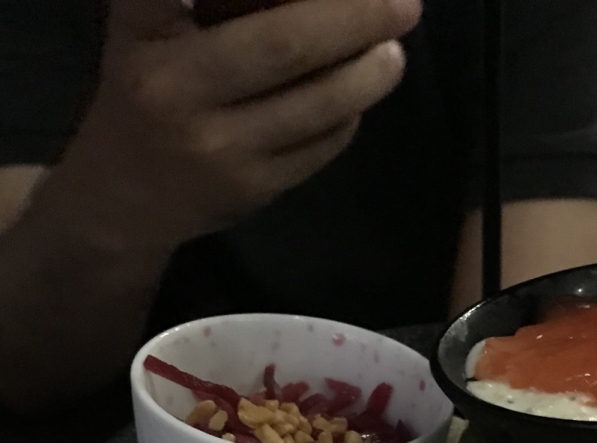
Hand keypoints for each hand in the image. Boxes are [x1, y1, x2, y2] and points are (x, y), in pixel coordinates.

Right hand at [54, 0, 420, 251]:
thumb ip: (195, 0)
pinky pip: (319, 147)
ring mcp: (220, 149)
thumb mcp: (146, 28)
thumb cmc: (145, 89)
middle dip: (356, 17)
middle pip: (286, 43)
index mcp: (149, 35)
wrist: (122, 200)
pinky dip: (348, 116)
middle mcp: (180, 90)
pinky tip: (360, 94)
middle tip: (406, 2)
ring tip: (395, 49)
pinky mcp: (252, 190)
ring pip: (315, 105)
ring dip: (368, 74)